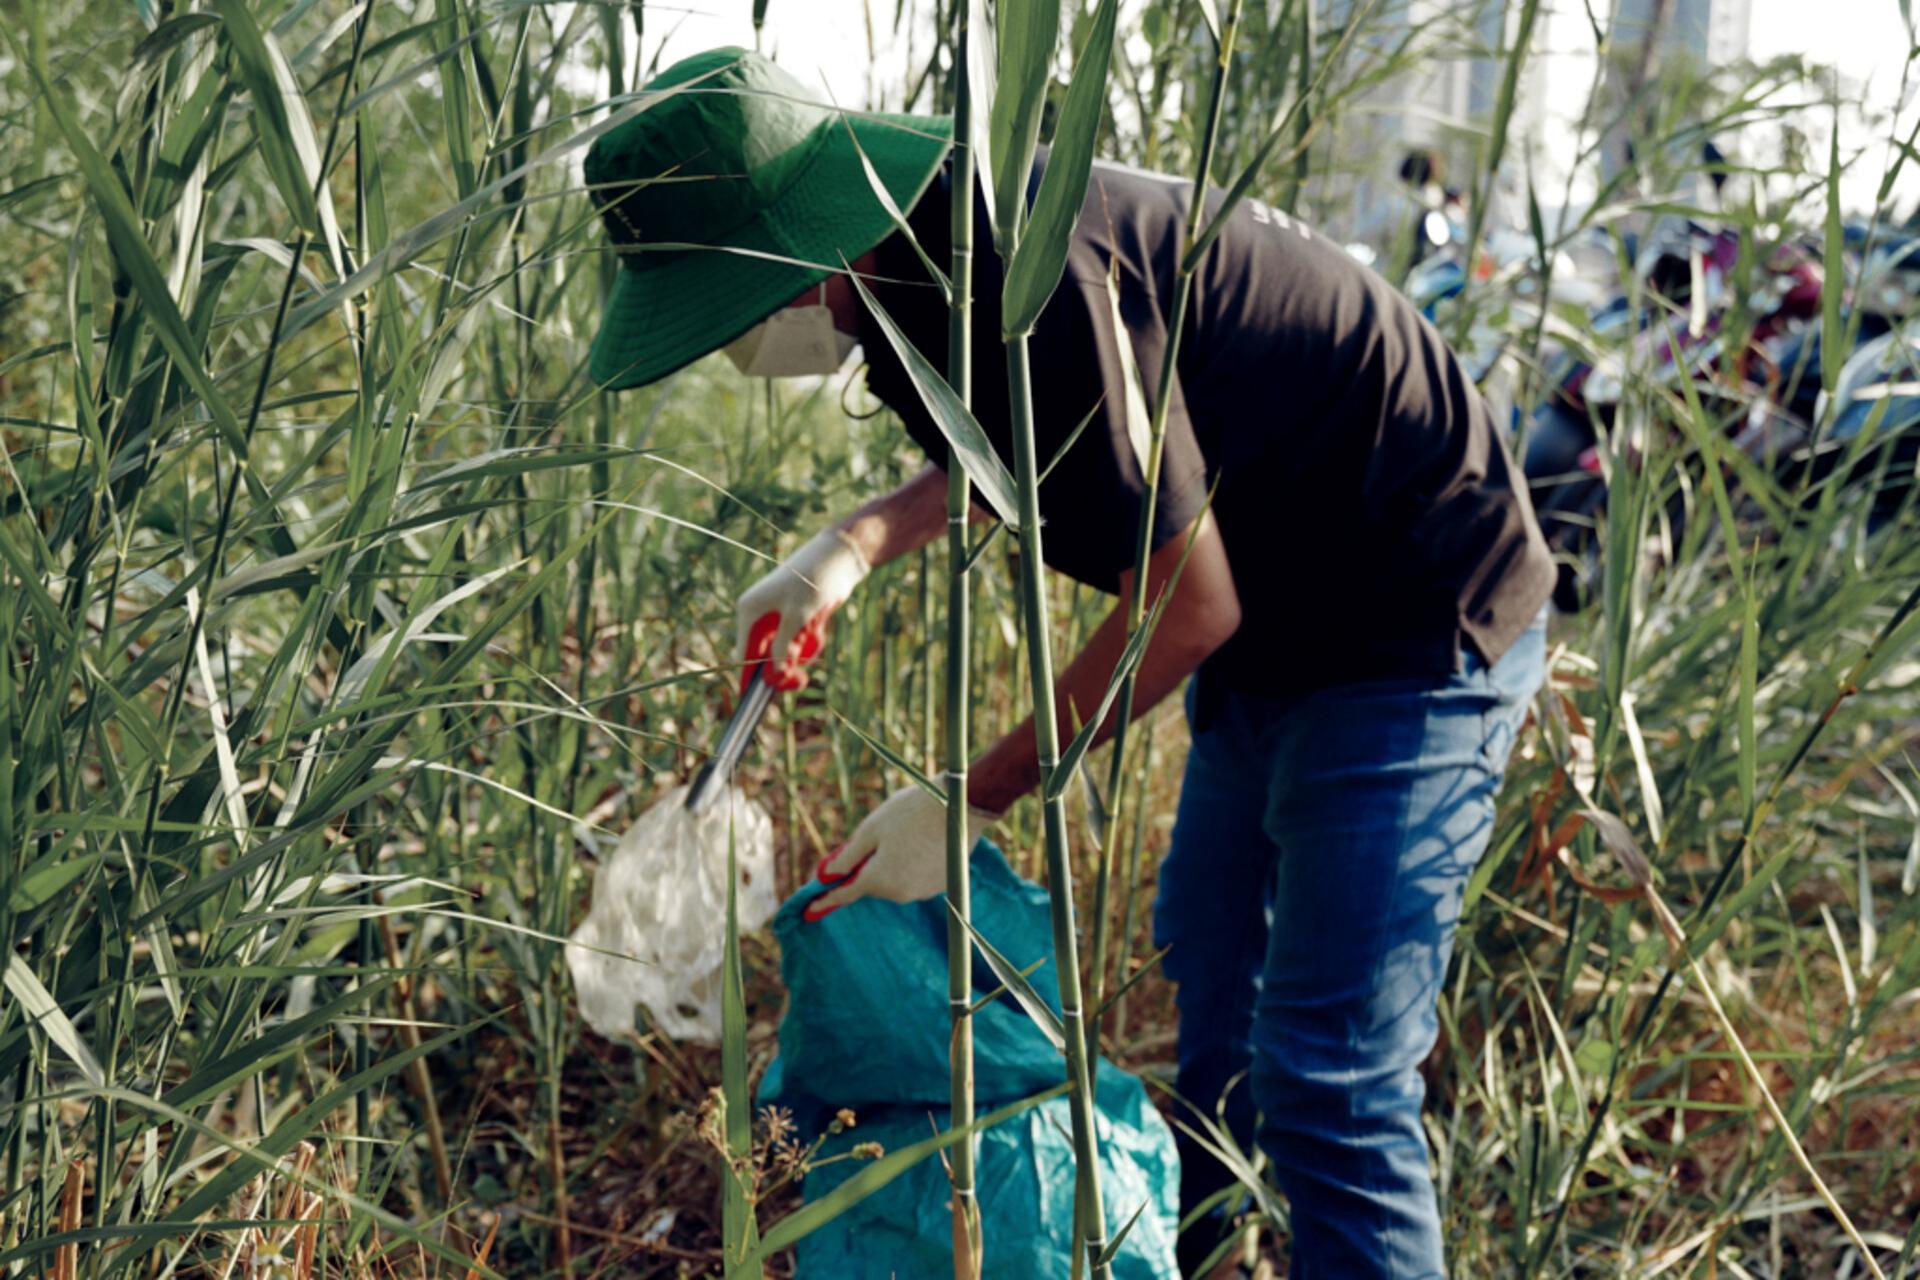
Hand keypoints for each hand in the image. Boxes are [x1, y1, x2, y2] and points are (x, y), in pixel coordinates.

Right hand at [734, 527, 870, 693]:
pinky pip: (801, 644)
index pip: (744, 654)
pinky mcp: (796, 621)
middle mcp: (759, 617)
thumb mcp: (798, 616)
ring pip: (787, 654)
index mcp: (750, 612)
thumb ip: (785, 648)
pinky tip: (820, 623)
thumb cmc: (814, 581)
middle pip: (766, 659)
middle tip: (802, 680)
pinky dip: (811, 641)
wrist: (838, 560)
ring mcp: (778, 620)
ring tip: (815, 628)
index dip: (750, 679)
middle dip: (787, 666)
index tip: (753, 705)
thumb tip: (775, 676)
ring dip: (804, 649)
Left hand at [803, 786, 999, 921]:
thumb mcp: (871, 830)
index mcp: (878, 880)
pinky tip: (923, 839)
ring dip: (893, 864)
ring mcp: (923, 892)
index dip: (825, 900)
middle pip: (873, 884)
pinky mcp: (941, 885)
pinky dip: (913, 864)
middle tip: (876, 837)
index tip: (809, 911)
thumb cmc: (911, 813)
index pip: (844, 894)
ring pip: (896, 880)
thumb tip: (825, 876)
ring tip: (907, 831)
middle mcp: (900, 894)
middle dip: (868, 867)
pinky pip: (916, 878)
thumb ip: (847, 858)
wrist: (961, 806)